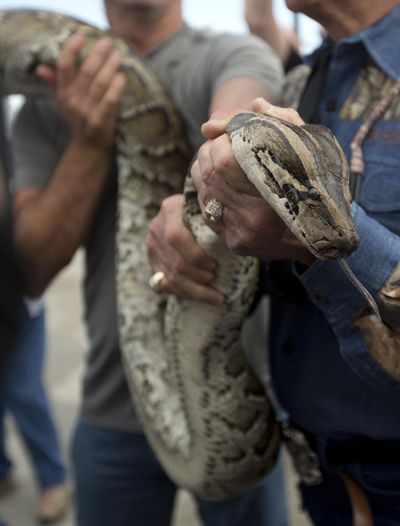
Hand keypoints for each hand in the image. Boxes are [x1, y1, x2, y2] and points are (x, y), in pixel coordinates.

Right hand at [36, 33, 125, 149]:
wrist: (89, 149)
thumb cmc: (80, 120)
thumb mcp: (65, 103)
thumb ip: (55, 84)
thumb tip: (41, 68)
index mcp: (63, 94)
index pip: (64, 67)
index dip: (71, 49)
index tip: (81, 35)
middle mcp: (73, 102)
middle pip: (86, 72)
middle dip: (98, 54)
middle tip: (109, 41)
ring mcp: (86, 113)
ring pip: (99, 84)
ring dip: (110, 67)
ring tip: (119, 55)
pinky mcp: (100, 123)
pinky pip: (108, 102)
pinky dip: (115, 89)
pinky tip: (122, 77)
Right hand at [146, 194, 224, 304]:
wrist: (192, 214)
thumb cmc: (210, 211)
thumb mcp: (211, 209)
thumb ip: (216, 219)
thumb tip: (232, 240)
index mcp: (170, 209)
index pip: (176, 237)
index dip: (195, 255)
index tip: (214, 265)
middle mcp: (157, 227)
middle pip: (175, 261)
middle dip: (198, 276)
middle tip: (216, 280)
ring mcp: (153, 246)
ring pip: (171, 277)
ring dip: (194, 290)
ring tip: (214, 295)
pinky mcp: (153, 261)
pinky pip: (166, 284)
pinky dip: (185, 293)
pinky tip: (202, 296)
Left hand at [193, 99, 314, 263]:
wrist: (318, 233)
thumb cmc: (314, 181)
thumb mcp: (307, 144)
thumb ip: (282, 120)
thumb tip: (255, 104)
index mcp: (276, 195)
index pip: (225, 161)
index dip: (224, 139)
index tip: (234, 132)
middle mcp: (255, 220)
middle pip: (211, 171)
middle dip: (212, 148)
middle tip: (225, 141)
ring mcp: (241, 234)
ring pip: (203, 186)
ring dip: (205, 164)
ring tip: (223, 156)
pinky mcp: (233, 242)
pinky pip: (204, 204)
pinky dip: (206, 185)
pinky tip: (220, 178)